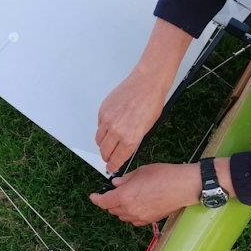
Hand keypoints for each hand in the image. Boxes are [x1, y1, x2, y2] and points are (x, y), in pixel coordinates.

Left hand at [89, 163, 201, 225]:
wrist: (184, 186)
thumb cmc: (164, 176)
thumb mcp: (140, 171)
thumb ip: (125, 179)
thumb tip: (116, 183)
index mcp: (125, 196)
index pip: (104, 202)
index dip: (96, 199)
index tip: (93, 196)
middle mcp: (130, 209)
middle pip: (112, 209)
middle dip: (110, 201)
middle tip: (114, 192)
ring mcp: (140, 217)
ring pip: (122, 216)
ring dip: (120, 208)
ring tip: (127, 197)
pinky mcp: (149, 221)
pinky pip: (134, 220)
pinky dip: (131, 214)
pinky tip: (137, 205)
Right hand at [95, 18, 193, 172]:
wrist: (147, 83)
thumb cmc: (152, 103)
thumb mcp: (147, 128)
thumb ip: (133, 141)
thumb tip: (125, 149)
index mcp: (130, 138)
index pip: (116, 159)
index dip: (113, 166)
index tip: (111, 168)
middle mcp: (116, 130)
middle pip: (104, 151)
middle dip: (106, 157)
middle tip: (109, 158)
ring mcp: (107, 119)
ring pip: (99, 139)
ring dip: (102, 144)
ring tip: (108, 144)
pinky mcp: (103, 110)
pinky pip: (99, 125)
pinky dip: (102, 129)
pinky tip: (110, 126)